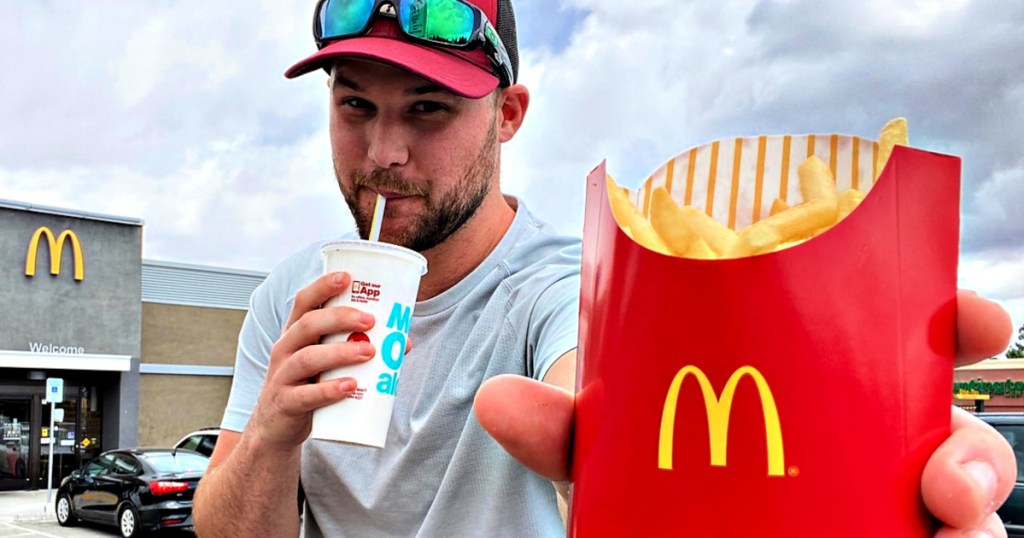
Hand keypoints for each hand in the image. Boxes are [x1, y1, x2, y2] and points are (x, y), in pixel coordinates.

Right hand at [248, 272, 375, 451]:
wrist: (276, 428)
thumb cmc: (307, 385)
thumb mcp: (326, 362)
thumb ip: (357, 347)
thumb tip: (403, 341)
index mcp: (295, 333)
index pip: (304, 302)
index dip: (322, 286)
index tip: (347, 277)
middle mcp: (285, 349)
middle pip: (308, 325)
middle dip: (340, 318)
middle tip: (371, 321)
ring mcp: (282, 377)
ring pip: (308, 358)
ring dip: (340, 353)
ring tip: (369, 352)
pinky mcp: (286, 404)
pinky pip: (306, 395)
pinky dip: (329, 390)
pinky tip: (350, 386)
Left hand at [474, 290, 1016, 533]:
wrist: (639, 527)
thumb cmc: (647, 470)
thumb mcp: (612, 443)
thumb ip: (562, 425)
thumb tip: (495, 398)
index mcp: (821, 385)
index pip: (913, 344)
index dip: (956, 325)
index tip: (967, 320)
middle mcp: (865, 450)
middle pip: (956, 441)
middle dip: (978, 454)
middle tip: (945, 475)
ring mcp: (872, 512)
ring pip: (962, 522)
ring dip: (973, 530)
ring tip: (940, 530)